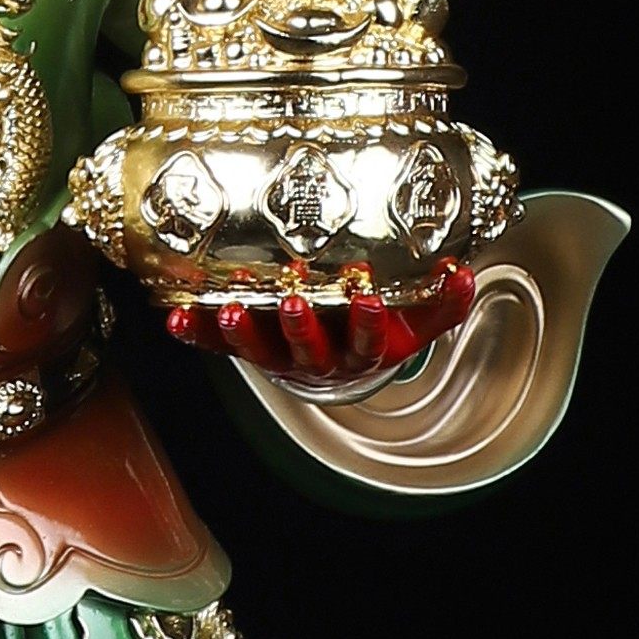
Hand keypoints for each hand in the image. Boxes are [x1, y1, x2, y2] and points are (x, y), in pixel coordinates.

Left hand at [165, 264, 477, 387]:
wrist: (340, 366)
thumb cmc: (375, 332)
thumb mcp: (414, 323)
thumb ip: (441, 302)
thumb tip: (464, 273)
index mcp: (359, 349)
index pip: (365, 337)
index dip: (365, 322)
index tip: (366, 298)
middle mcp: (317, 357)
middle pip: (307, 348)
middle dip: (299, 327)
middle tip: (292, 303)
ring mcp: (278, 356)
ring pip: (258, 350)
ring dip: (240, 332)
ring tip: (227, 310)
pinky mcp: (246, 350)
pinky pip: (216, 348)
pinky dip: (194, 334)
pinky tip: (174, 319)